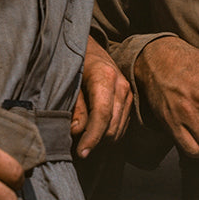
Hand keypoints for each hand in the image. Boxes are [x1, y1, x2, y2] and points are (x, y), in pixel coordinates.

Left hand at [72, 37, 132, 156]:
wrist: (90, 47)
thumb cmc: (76, 61)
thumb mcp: (69, 79)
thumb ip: (75, 105)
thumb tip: (76, 131)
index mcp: (105, 77)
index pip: (102, 115)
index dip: (92, 138)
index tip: (81, 153)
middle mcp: (121, 86)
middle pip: (113, 126)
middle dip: (96, 142)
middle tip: (77, 148)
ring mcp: (128, 94)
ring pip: (119, 130)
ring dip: (102, 140)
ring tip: (83, 141)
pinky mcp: (129, 100)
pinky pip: (122, 126)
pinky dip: (109, 134)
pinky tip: (94, 133)